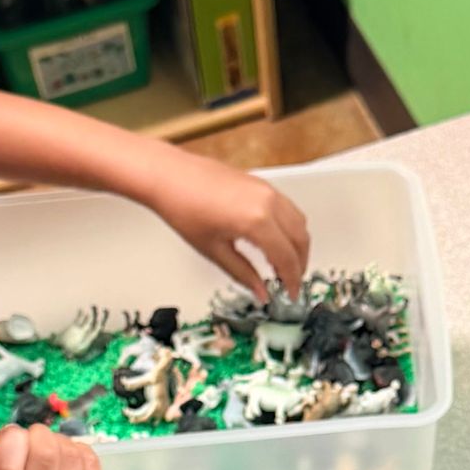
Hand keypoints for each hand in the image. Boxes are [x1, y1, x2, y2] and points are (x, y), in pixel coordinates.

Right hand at [0, 425, 102, 469]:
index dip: (11, 439)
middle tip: (31, 438)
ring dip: (57, 440)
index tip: (10, 436)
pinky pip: (89, 461)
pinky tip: (66, 459)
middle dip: (37, 435)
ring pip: (69, 455)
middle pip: (44, 456)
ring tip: (47, 449)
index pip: (6, 468)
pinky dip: (77, 450)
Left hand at [145, 148, 309, 294]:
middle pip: (300, 239)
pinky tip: (275, 241)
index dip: (292, 280)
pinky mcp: (262, 184)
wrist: (169, 176)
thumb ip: (243, 274)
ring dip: (297, 245)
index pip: (287, 257)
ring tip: (283, 265)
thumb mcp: (214, 251)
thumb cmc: (183, 207)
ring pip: (299, 222)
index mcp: (257, 221)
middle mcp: (268, 202)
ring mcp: (267, 190)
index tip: (290, 293)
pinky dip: (289, 228)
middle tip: (290, 282)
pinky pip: (288, 209)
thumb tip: (260, 291)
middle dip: (300, 264)